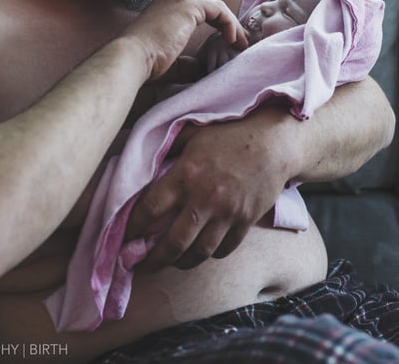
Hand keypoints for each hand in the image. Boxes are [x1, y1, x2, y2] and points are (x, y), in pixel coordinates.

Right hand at [123, 0, 247, 79]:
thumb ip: (187, 60)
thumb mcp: (170, 60)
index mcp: (165, 6)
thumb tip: (201, 66)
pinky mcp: (189, 6)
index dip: (216, 26)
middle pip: (208, 7)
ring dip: (232, 26)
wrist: (132, 57)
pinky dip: (230, 24)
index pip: (198, 11)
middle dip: (226, 25)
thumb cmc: (145, 62)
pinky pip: (219, 10)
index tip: (228, 44)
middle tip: (239, 44)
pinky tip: (233, 40)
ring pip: (216, 8)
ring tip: (241, 44)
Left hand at [123, 109, 296, 270]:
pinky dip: (210, 255)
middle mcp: (204, 198)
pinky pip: (224, 249)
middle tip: (140, 265)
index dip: (132, 228)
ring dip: (181, 263)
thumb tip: (144, 158)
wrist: (274, 143)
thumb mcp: (194, 132)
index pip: (149, 209)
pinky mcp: (245, 221)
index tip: (123, 238)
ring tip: (171, 263)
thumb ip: (169, 147)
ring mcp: (227, 213)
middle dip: (152, 260)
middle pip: (172, 242)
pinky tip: (202, 251)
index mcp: (186, 174)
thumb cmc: (231, 134)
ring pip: (199, 252)